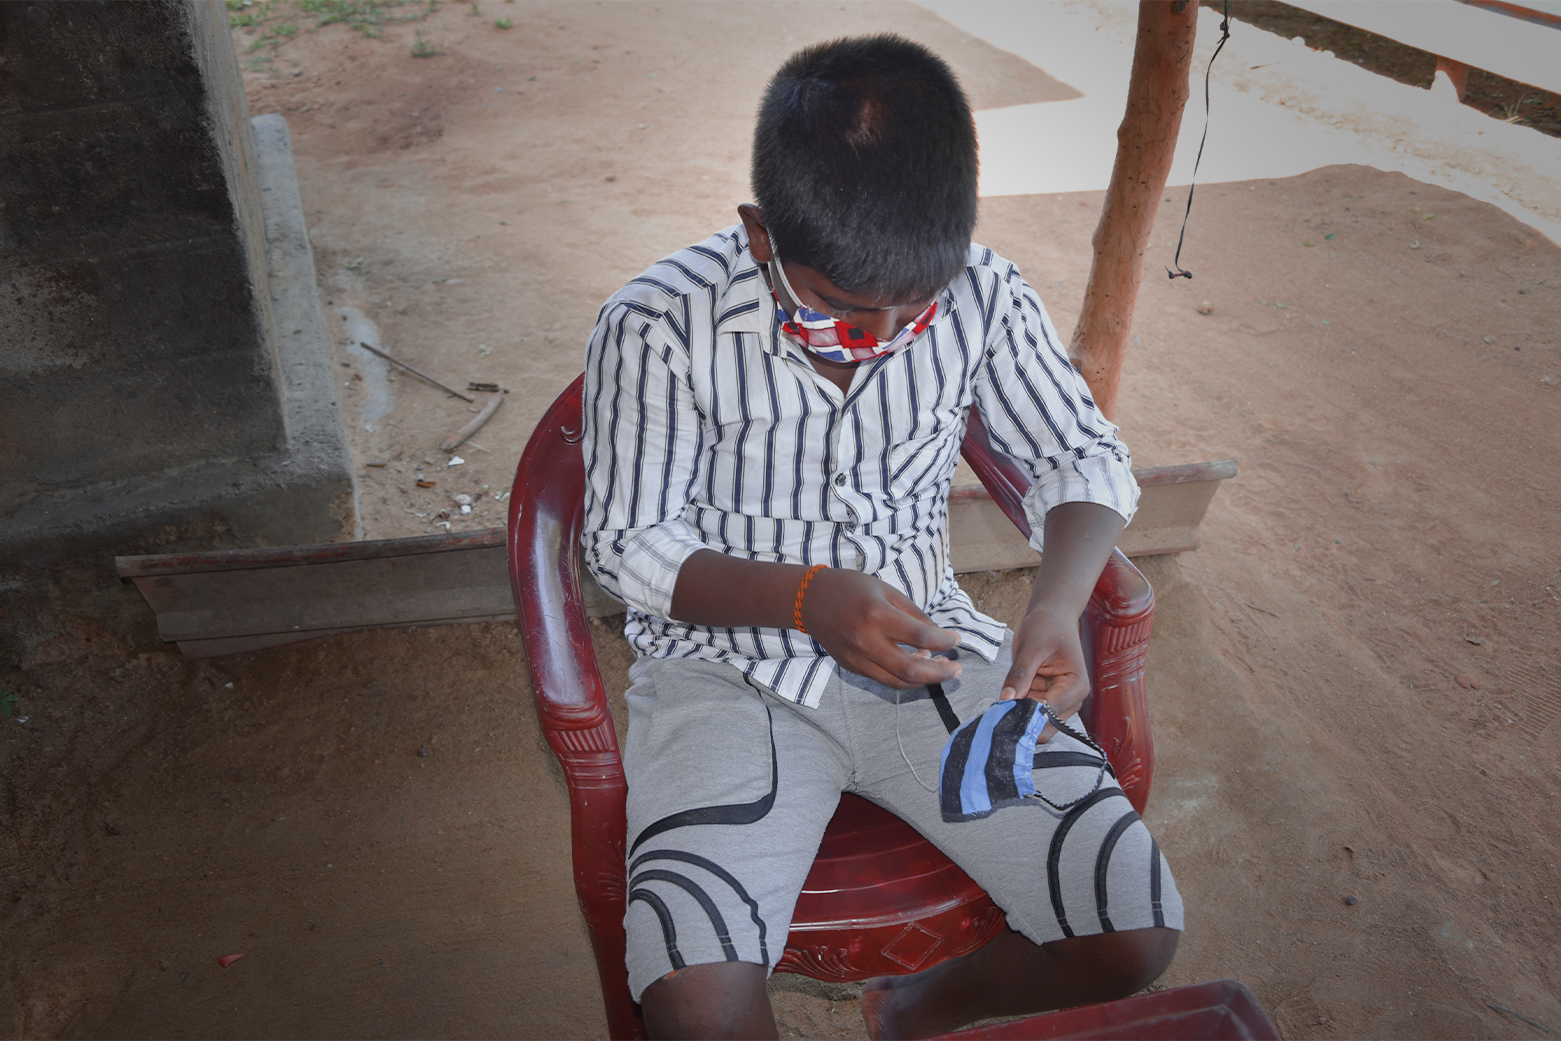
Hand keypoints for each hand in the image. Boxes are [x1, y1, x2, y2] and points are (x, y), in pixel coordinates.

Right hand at [800, 568, 961, 688]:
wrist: (810, 600)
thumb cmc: (852, 588)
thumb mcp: (887, 591)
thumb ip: (914, 614)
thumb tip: (938, 636)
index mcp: (877, 615)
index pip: (920, 637)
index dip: (944, 641)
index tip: (956, 639)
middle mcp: (866, 640)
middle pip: (910, 669)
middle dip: (940, 673)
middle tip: (957, 669)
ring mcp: (857, 658)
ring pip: (898, 681)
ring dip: (925, 680)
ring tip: (942, 670)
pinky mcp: (852, 667)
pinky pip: (884, 680)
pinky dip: (905, 678)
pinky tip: (918, 667)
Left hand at [1001, 604, 1088, 741]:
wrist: (1051, 617)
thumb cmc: (1046, 626)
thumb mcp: (1030, 648)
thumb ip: (1020, 674)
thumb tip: (1006, 698)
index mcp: (1075, 686)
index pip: (1050, 712)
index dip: (1026, 715)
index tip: (1003, 712)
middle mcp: (1072, 698)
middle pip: (1046, 724)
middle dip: (1022, 720)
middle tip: (997, 712)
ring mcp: (1060, 701)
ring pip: (1037, 721)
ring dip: (1018, 714)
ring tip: (1001, 702)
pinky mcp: (1047, 698)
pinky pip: (1030, 711)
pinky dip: (1017, 708)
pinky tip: (1006, 699)